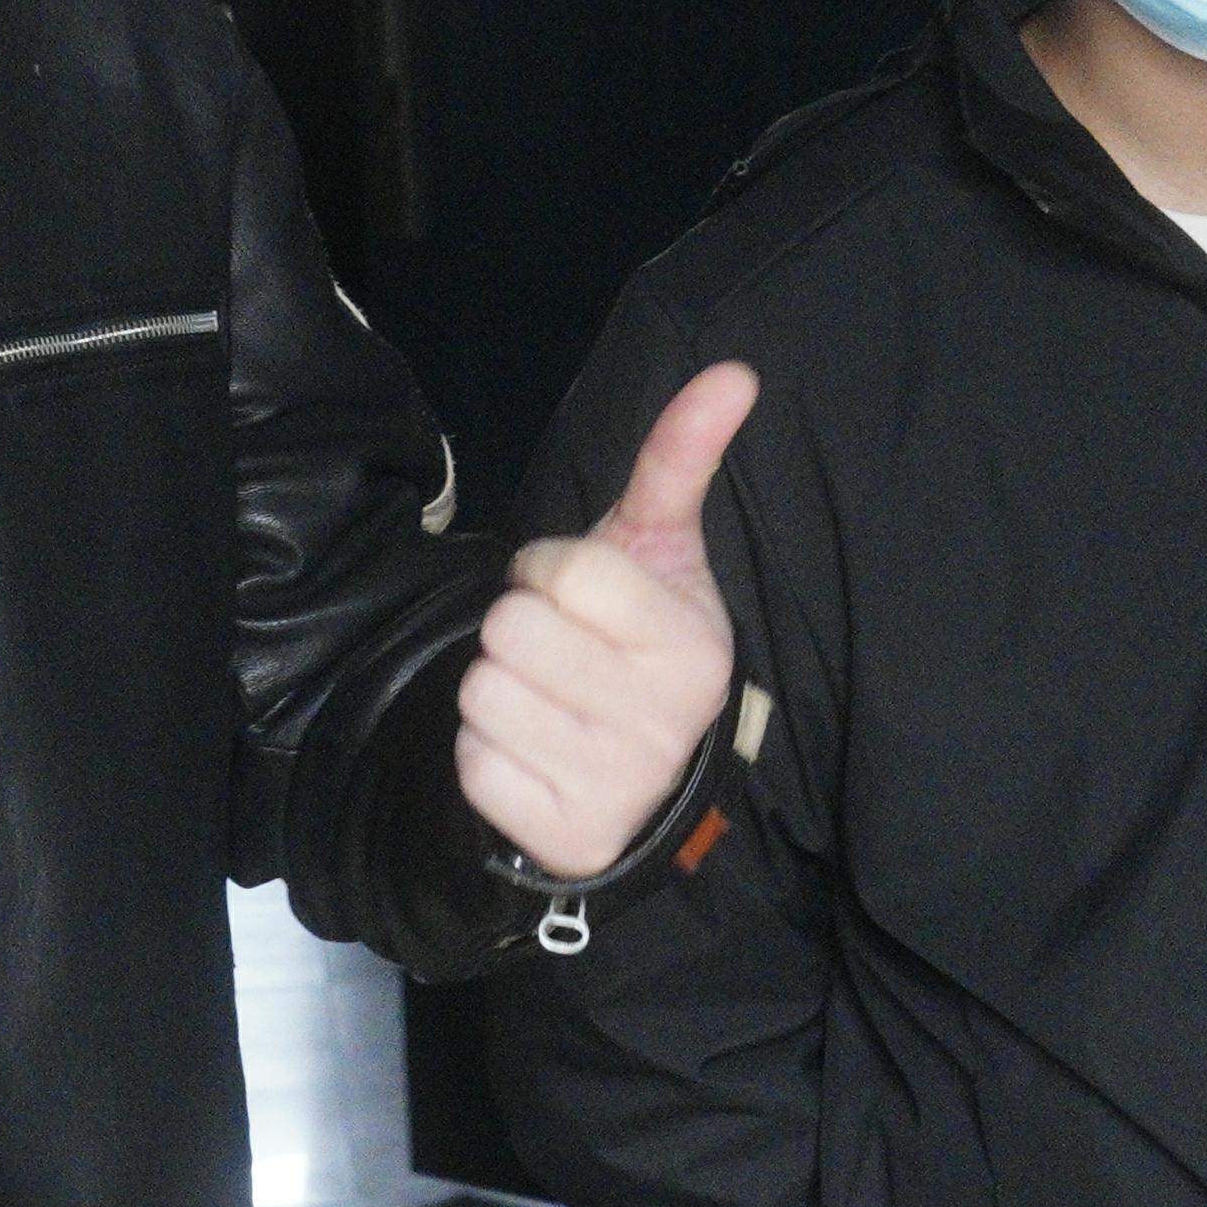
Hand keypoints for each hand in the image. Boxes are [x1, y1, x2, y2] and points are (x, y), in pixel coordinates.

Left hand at [455, 361, 756, 887]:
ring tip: (546, 698)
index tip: (578, 595)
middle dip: (520, 626)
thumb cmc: (639, 641)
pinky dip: (487, 752)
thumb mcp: (662, 549)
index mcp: (692, 648)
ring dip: (498, 687)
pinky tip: (534, 751)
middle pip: (512, 628)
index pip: (565, 569)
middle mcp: (663, 723)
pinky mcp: (562, 835)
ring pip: (482, 692)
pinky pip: (472, 763)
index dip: (552, 569)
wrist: (644, 774)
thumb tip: (733, 371)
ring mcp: (614, 786)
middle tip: (560, 650)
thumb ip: (681, 457)